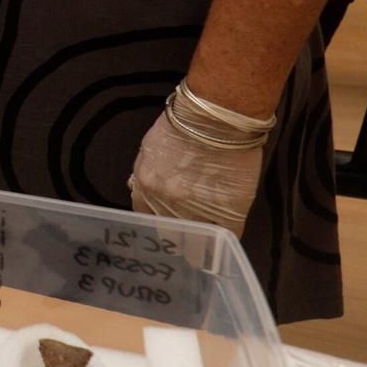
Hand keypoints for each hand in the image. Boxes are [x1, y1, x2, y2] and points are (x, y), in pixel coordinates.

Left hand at [127, 110, 263, 238]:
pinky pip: (225, 236)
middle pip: (168, 233)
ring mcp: (197, 210)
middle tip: (186, 239)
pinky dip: (224, 242)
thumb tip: (138, 187)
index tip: (166, 225)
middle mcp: (165, 203)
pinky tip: (225, 245)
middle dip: (176, 237)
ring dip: (199, 244)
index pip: (145, 217)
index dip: (157, 221)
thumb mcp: (150, 147)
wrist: (215, 117)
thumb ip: (144, 172)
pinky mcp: (228, 211)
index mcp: (145, 186)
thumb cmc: (182, 124)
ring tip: (204, 249)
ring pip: (195, 241)